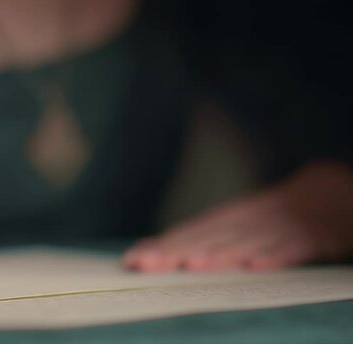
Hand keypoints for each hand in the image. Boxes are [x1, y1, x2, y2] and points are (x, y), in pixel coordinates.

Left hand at [124, 161, 352, 271]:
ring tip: (191, 265)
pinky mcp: (310, 237)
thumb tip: (155, 251)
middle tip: (147, 264)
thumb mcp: (235, 226)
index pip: (188, 235)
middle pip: (208, 239)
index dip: (160, 247)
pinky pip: (293, 248)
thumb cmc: (270, 219)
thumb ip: (201, 239)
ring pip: (245, 242)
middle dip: (175, 252)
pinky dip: (276, 256)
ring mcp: (278, 227)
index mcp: (226, 220)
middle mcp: (246, 222)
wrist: (329, 195)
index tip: (132, 261)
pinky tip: (256, 266)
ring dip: (218, 254)